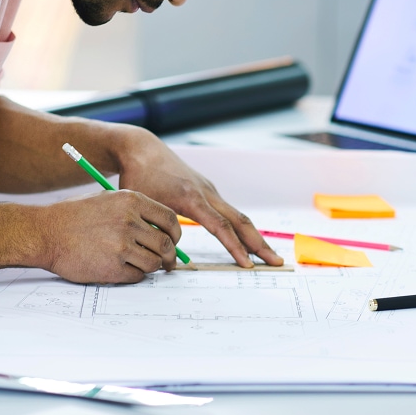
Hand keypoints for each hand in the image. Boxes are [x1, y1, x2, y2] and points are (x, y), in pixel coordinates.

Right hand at [38, 190, 181, 283]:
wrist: (44, 233)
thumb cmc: (73, 217)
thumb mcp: (106, 200)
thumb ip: (134, 210)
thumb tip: (161, 229)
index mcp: (131, 200)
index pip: (170, 219)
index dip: (175, 234)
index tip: (173, 242)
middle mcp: (129, 221)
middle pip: (166, 244)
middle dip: (170, 257)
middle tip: (167, 263)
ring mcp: (121, 245)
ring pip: (154, 263)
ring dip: (151, 267)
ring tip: (139, 265)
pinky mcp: (112, 267)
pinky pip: (137, 276)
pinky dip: (134, 275)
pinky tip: (121, 269)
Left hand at [112, 129, 283, 268]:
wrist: (141, 149)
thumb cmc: (138, 176)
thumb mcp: (144, 206)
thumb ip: (158, 230)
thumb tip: (169, 255)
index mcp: (192, 198)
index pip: (221, 228)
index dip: (235, 248)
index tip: (248, 265)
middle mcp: (206, 193)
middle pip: (240, 221)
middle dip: (259, 244)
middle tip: (276, 261)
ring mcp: (209, 190)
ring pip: (237, 216)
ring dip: (253, 236)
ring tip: (266, 254)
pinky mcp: (206, 190)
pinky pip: (228, 211)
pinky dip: (240, 227)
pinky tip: (245, 239)